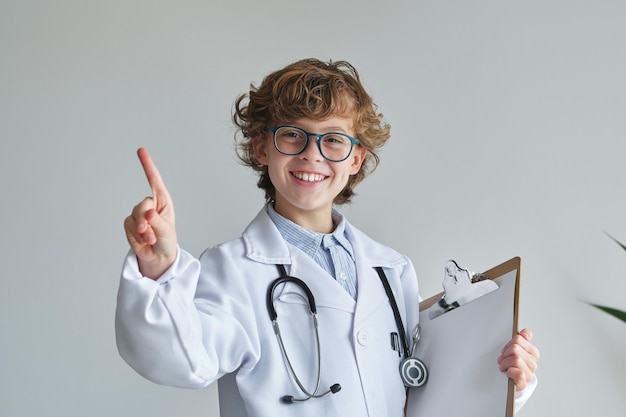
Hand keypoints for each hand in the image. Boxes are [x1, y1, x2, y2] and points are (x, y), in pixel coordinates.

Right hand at [124, 148, 176, 278]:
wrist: (158, 256)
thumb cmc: (167, 241)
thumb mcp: (166, 230)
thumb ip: (156, 221)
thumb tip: (147, 214)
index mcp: (162, 201)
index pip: (154, 180)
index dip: (147, 165)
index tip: (141, 150)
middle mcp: (150, 205)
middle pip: (142, 205)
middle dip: (146, 219)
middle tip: (152, 230)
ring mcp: (139, 214)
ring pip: (134, 216)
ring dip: (143, 230)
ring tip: (151, 238)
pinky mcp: (130, 224)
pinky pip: (129, 225)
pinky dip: (137, 235)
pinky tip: (144, 240)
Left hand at [497, 328, 539, 390]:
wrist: (510, 383)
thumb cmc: (512, 365)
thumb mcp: (515, 350)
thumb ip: (522, 339)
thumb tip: (526, 333)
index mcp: (532, 352)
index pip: (519, 339)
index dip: (508, 343)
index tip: (506, 350)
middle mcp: (533, 363)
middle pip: (515, 348)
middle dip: (505, 354)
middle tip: (502, 359)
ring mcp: (529, 373)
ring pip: (516, 359)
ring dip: (505, 363)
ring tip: (503, 366)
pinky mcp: (524, 383)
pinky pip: (519, 373)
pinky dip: (510, 372)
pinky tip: (508, 372)